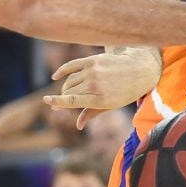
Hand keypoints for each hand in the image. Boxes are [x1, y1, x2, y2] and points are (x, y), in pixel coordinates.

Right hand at [43, 50, 160, 128]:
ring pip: (70, 81)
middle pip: (69, 91)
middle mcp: (94, 84)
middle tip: (60, 103)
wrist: (139, 70)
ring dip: (65, 88)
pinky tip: (55, 76)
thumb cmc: (125, 92)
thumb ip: (91, 114)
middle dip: (62, 98)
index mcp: (99, 99)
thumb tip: (78, 126)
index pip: (72, 100)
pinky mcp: (92, 60)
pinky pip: (71, 65)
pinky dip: (62, 71)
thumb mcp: (111, 106)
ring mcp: (92, 71)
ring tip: (68, 93)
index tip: (47, 102)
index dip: (57, 101)